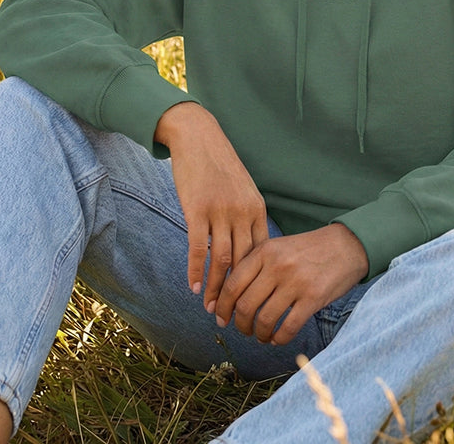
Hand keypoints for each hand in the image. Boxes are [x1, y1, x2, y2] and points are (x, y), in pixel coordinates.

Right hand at [154, 101, 268, 310]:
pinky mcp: (197, 210)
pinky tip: (194, 288)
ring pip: (222, 261)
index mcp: (256, 209)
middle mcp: (242, 212)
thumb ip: (246, 216)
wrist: (198, 136)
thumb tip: (247, 248)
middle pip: (243, 263)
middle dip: (237, 293)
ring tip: (211, 309)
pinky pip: (198, 248)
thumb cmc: (218, 164)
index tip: (250, 302)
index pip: (260, 255)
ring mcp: (220, 211)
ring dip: (216, 289)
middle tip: (230, 317)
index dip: (255, 282)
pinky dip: (196, 271)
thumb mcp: (241, 188)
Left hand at [213, 223, 369, 345]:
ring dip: (259, 334)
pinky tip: (278, 338)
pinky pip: (288, 328)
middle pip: (245, 305)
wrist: (346, 245)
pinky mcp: (313, 298)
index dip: (222, 306)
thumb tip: (229, 295)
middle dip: (240, 324)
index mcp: (264, 251)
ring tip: (261, 336)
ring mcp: (295, 282)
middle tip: (243, 330)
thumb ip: (255, 265)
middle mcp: (277, 265)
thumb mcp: (278, 247)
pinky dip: (279, 339)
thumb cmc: (307, 249)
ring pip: (264, 320)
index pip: (232, 284)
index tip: (220, 317)